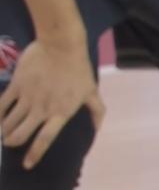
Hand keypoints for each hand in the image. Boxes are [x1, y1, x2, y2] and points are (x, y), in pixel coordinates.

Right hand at [0, 38, 103, 168]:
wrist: (61, 45)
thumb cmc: (79, 68)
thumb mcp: (91, 90)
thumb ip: (96, 110)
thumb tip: (97, 127)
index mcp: (60, 113)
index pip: (45, 139)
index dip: (35, 154)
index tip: (27, 164)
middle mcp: (41, 109)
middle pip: (20, 134)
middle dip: (12, 141)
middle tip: (10, 141)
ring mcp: (27, 97)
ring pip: (9, 122)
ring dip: (4, 130)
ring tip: (3, 131)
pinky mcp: (16, 85)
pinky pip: (1, 104)